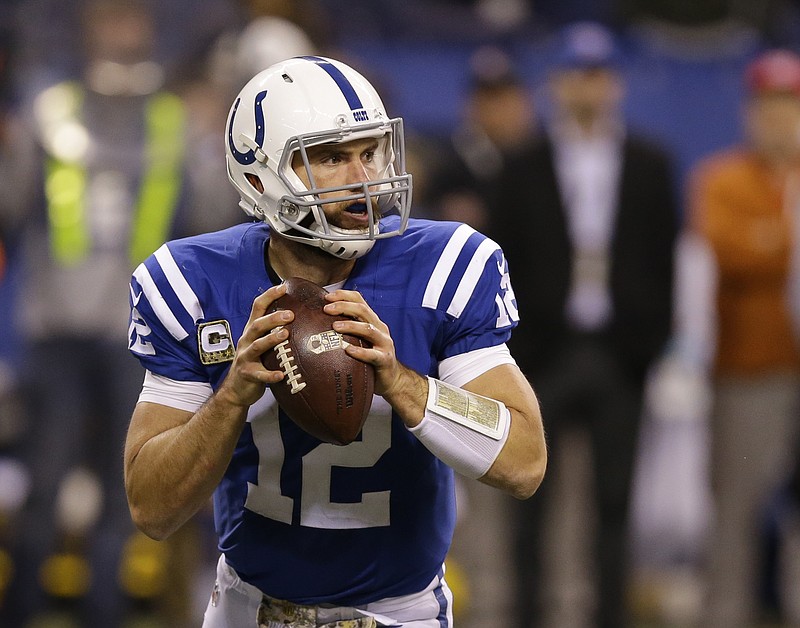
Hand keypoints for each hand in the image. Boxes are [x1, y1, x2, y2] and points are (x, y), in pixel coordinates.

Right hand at [215, 283, 294, 408]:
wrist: (236, 389)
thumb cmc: (256, 362)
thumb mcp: (262, 343)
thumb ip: (275, 331)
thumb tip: (300, 316)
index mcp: (252, 330)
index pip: (258, 307)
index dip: (269, 296)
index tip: (283, 286)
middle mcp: (247, 340)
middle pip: (257, 324)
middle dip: (273, 318)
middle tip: (291, 314)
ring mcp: (245, 357)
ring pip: (257, 345)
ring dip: (271, 339)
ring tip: (285, 335)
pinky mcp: (247, 374)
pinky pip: (259, 374)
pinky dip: (270, 375)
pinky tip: (281, 375)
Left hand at [323, 289, 404, 397]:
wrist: (391, 378)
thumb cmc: (371, 357)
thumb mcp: (360, 339)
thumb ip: (347, 328)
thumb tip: (320, 322)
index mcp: (372, 320)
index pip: (359, 300)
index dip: (343, 295)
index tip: (326, 296)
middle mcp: (379, 328)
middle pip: (363, 310)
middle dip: (343, 306)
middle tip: (326, 309)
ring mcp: (384, 343)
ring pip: (368, 329)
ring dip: (350, 326)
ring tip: (335, 326)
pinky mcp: (385, 359)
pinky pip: (373, 355)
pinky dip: (360, 352)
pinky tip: (348, 350)